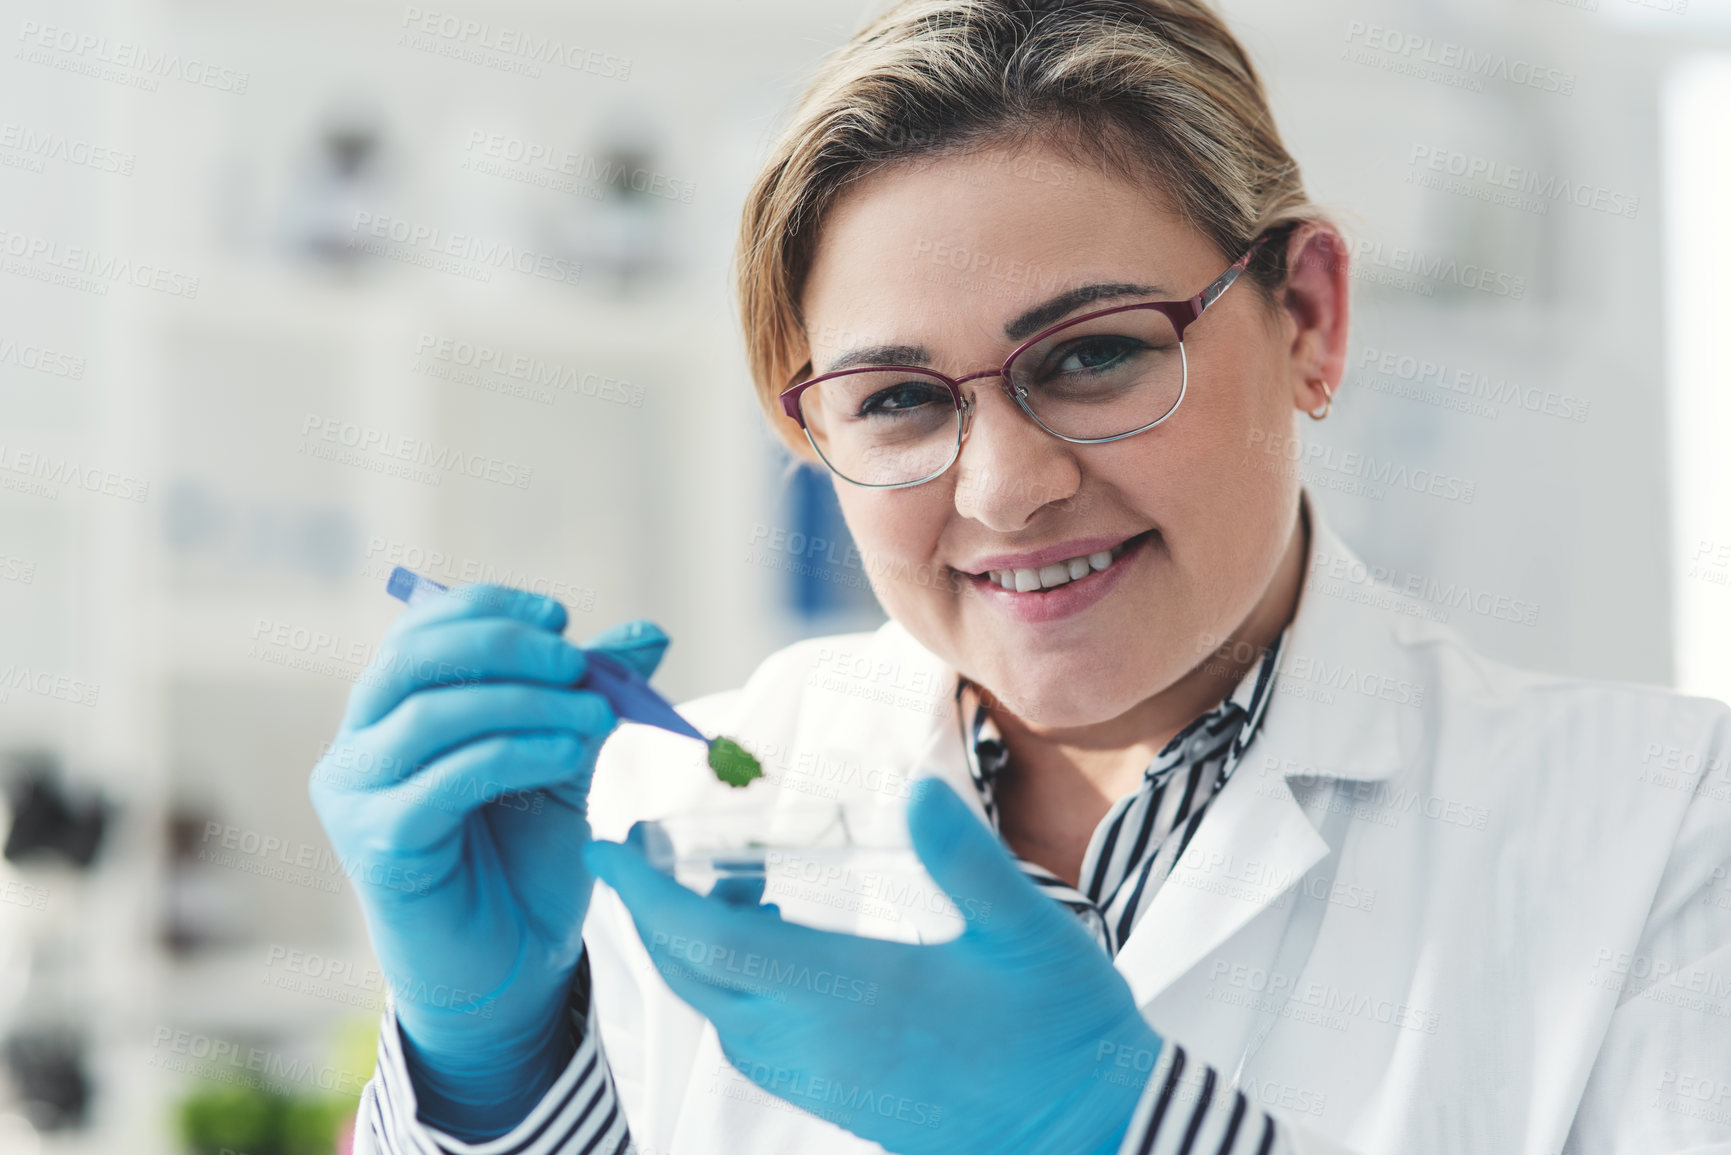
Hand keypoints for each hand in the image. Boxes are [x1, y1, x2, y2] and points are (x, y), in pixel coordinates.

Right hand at [308, 584, 667, 1137]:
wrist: (513, 967)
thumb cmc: (527, 861)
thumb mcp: (566, 760)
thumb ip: (590, 697)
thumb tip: (649, 633)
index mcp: (394, 711)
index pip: (421, 629)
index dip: (489, 610)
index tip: (562, 619)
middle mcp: (359, 744)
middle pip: (415, 659)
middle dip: (505, 647)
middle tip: (578, 662)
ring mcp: (356, 795)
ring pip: (428, 715)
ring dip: (522, 703)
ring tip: (594, 717)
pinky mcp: (376, 844)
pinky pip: (442, 781)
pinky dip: (513, 754)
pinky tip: (568, 755)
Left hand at [586, 778, 1162, 1154]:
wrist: (1090, 1136)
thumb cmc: (1064, 1031)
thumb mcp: (1027, 930)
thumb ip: (964, 859)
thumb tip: (916, 788)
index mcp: (850, 993)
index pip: (712, 942)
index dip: (648, 895)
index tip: (609, 847)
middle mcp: (818, 1044)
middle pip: (698, 981)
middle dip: (656, 918)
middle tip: (649, 854)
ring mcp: (827, 1080)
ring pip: (723, 1016)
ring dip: (700, 954)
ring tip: (729, 889)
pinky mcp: (844, 1101)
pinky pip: (757, 1044)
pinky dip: (738, 990)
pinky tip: (780, 952)